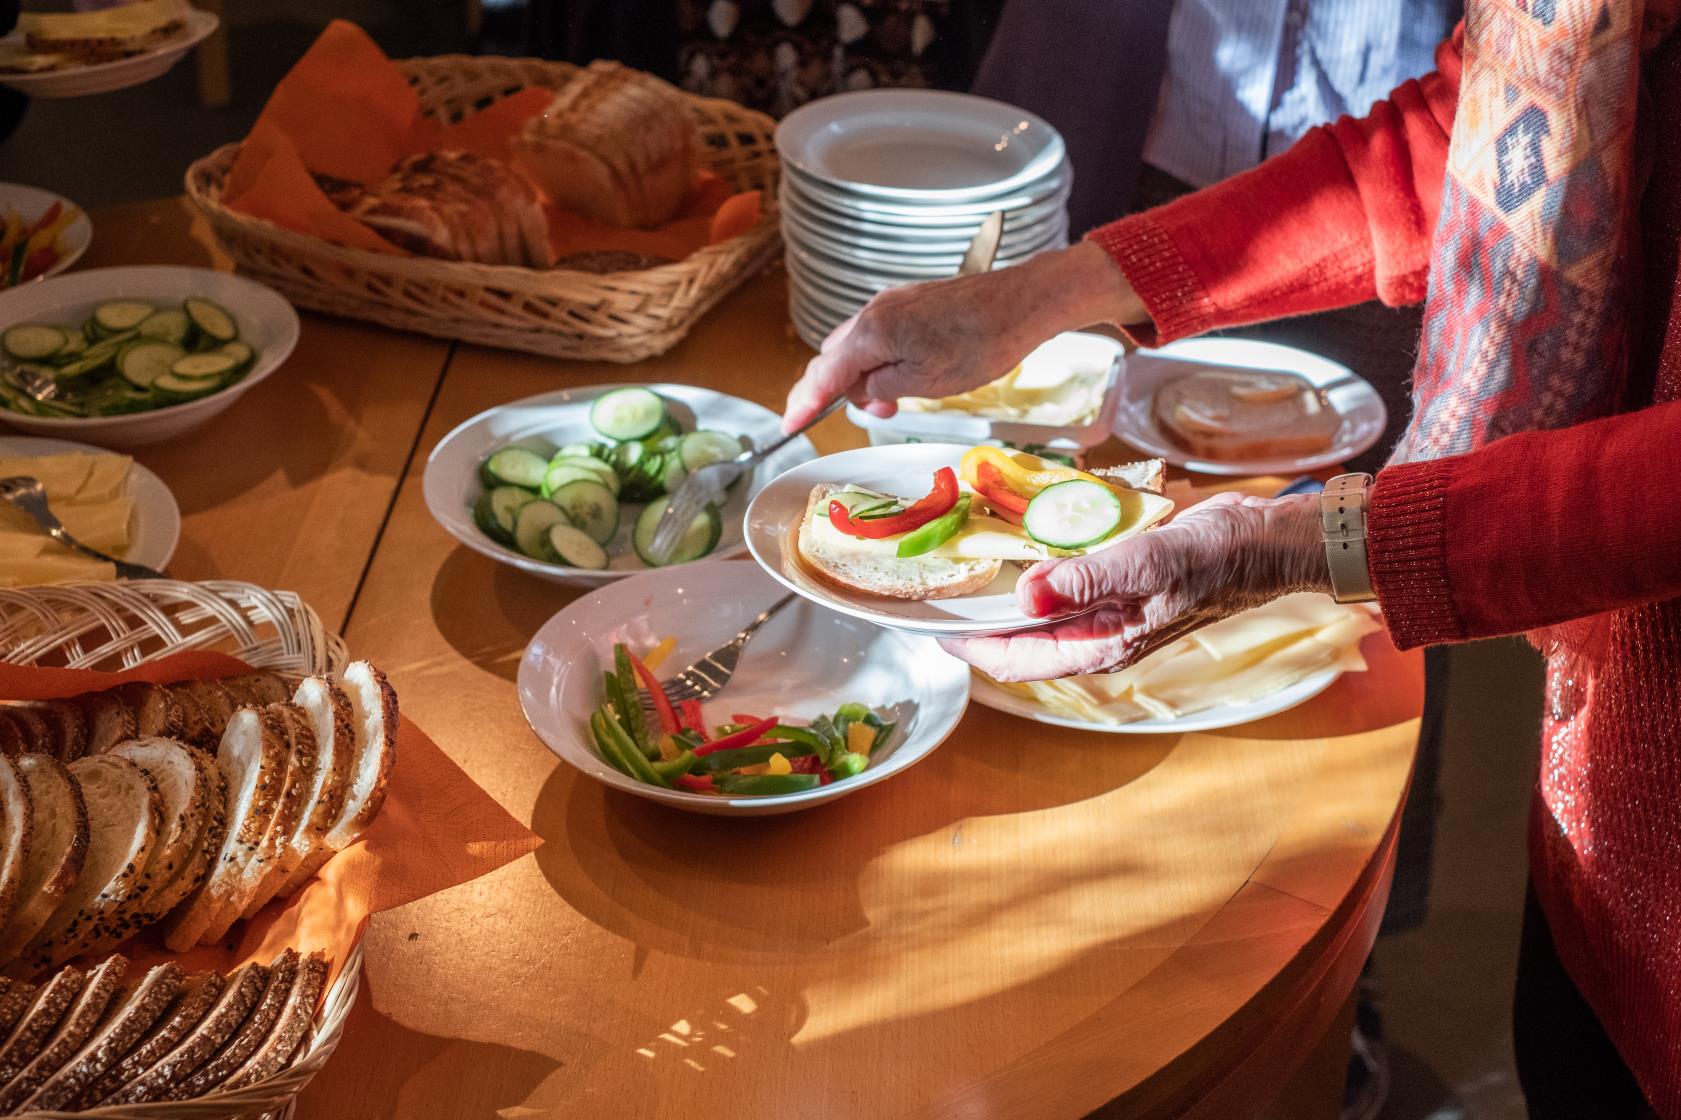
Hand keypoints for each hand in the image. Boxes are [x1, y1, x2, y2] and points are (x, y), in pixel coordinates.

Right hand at [781, 241, 1148, 432]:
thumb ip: (881, 389)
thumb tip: (863, 392)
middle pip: (834, 357)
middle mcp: (873, 312)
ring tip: (893, 401)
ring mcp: (892, 303)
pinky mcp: (911, 302)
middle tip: (870, 416)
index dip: (804, 403)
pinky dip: (880, 359)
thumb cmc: (981, 343)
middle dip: (838, 391)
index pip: (823, 374)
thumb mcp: (925, 382)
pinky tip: (904, 376)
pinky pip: (879, 334)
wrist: (1021, 303)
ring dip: (864, 376)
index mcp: (871, 333)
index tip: (791, 425)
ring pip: (857, 345)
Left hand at [940, 492, 1330, 680]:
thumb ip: (1088, 580)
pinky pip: (1060, 592)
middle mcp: (1099, 637)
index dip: (970, 649)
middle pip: (1019, 644)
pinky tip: (1012, 555)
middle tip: (931, 599)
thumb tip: (1024, 595)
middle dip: (975, 629)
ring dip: (999, 604)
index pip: (1018, 660)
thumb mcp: (1150, 562)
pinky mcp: (1115, 589)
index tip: (929, 628)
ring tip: (958, 579)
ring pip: (1037, 620)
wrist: (1264, 542)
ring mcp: (1107, 615)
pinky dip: (1031, 579)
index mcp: (1104, 645)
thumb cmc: (1216, 557)